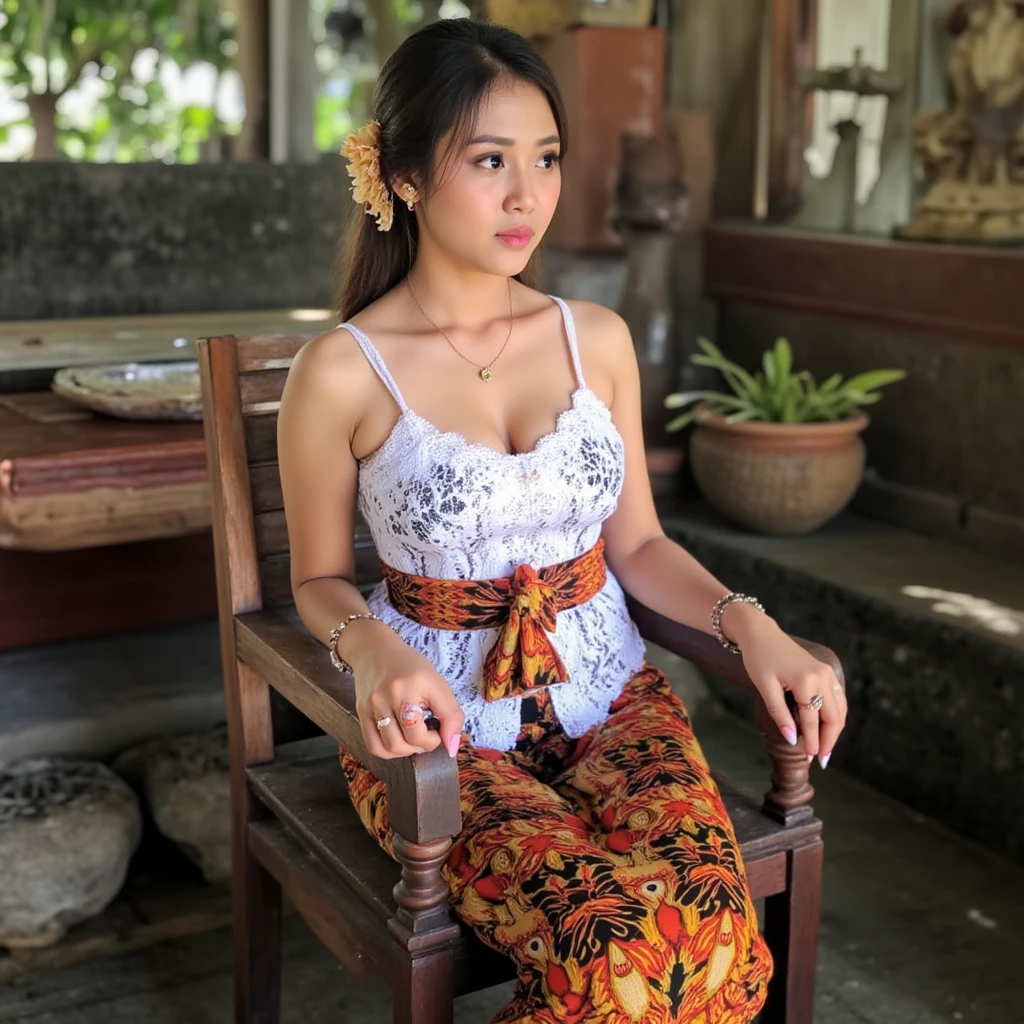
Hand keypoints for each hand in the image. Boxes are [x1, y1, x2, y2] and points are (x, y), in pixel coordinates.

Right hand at [348, 625, 464, 759]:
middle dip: (421, 747)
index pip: (420, 733)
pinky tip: (398, 740)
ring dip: (405, 751)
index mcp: (411, 687)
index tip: (438, 731)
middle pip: (402, 743)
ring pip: (386, 748)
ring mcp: (371, 705)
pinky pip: (372, 745)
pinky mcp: (361, 712)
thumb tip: (452, 746)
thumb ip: (451, 715)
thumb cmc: (410, 667)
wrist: (376, 650)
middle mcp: (387, 697)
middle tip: (428, 735)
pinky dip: (388, 751)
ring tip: (413, 738)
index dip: (434, 740)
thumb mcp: (437, 684)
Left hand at [722, 604, 846, 766]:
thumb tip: (793, 739)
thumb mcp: (765, 687)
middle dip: (829, 740)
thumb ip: (779, 714)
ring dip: (835, 729)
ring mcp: (827, 673)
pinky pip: (837, 698)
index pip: (812, 720)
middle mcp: (822, 677)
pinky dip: (835, 715)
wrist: (761, 633)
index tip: (812, 759)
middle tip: (823, 760)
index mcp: (806, 682)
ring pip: (839, 709)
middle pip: (833, 717)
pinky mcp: (826, 671)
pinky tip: (829, 727)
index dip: (813, 741)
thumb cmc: (759, 659)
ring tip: (826, 748)